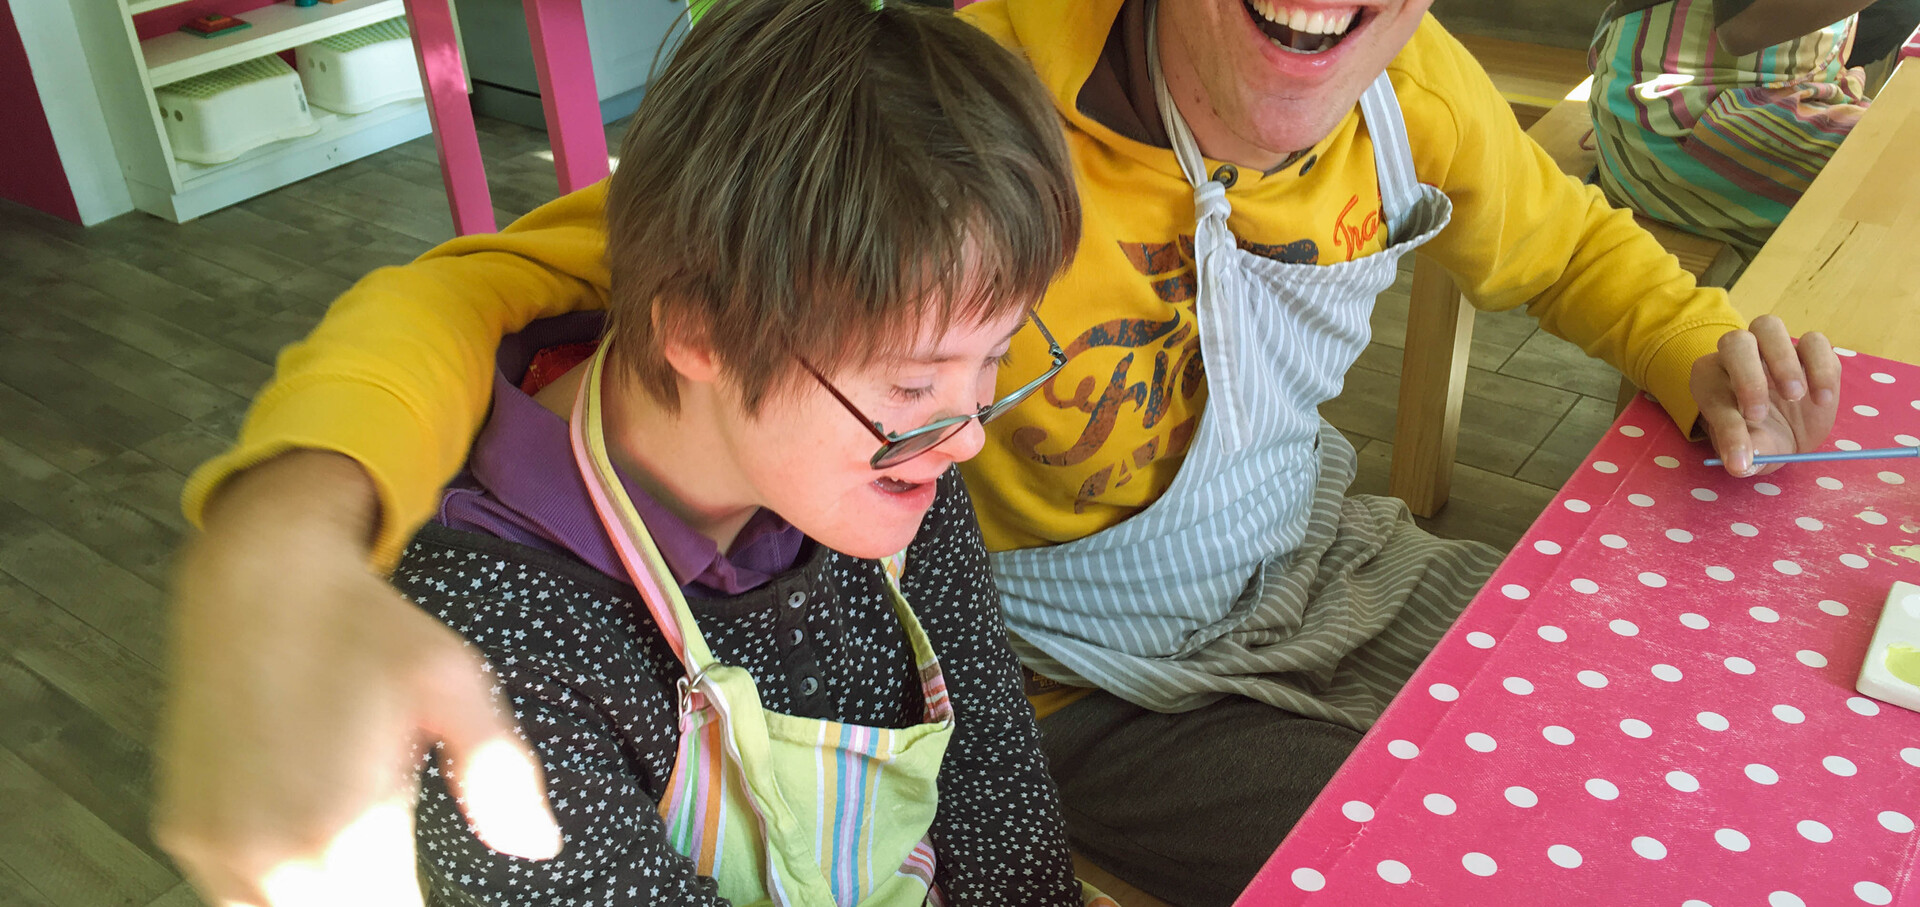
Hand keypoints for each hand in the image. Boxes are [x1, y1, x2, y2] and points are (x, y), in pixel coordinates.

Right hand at [155, 450, 561, 905]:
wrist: (257, 576)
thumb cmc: (364, 626)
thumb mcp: (455, 684)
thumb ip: (501, 772)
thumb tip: (538, 845)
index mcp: (334, 833)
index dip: (419, 905)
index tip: (430, 879)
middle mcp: (260, 854)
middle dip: (381, 895)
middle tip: (402, 856)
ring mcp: (211, 845)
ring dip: (328, 895)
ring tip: (362, 835)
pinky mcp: (182, 829)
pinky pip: (233, 891)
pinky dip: (277, 883)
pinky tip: (314, 831)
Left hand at [1689, 315, 1840, 476]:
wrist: (1789, 434)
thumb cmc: (1758, 439)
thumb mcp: (1749, 451)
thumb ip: (1743, 452)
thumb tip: (1741, 465)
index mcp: (1710, 378)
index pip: (1710, 385)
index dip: (1725, 419)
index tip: (1741, 453)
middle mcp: (1736, 356)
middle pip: (1735, 342)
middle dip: (1747, 377)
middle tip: (1760, 414)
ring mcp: (1773, 348)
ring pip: (1769, 328)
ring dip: (1782, 361)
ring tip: (1796, 398)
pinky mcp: (1810, 352)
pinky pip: (1815, 342)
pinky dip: (1820, 367)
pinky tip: (1821, 399)